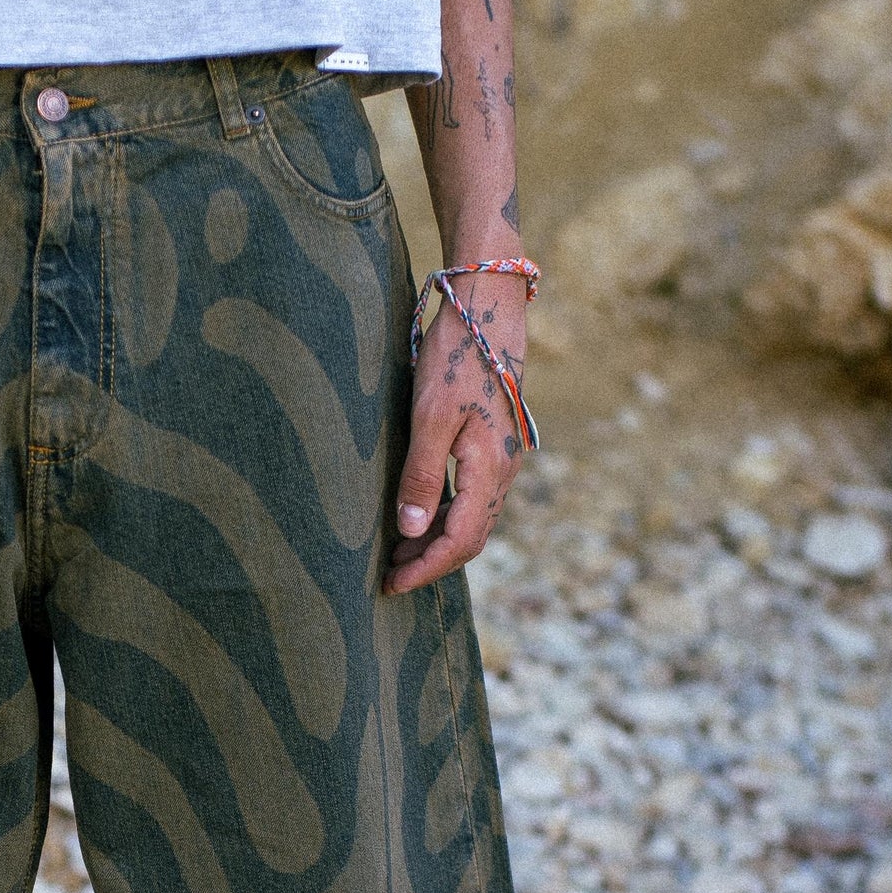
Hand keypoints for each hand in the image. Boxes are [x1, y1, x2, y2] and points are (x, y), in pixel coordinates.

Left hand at [382, 287, 527, 596]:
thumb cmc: (458, 354)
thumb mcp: (430, 415)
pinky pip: (472, 498)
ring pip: (472, 519)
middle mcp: (504, 470)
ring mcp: (502, 458)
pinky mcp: (494, 444)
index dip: (425, 569)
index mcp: (491, 468)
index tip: (391, 585)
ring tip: (397, 553)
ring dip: (436, 542)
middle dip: (430, 562)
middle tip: (388, 576)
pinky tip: (419, 515)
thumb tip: (409, 531)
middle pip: (470, 538)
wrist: (489, 307)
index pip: (460, 541)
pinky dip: (445, 516)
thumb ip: (422, 475)